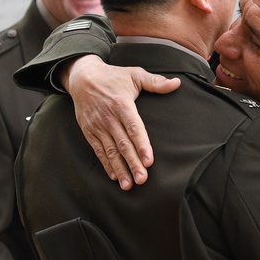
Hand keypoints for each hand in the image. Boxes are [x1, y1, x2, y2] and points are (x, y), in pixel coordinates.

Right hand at [65, 56, 179, 189]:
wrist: (82, 77)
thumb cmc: (113, 76)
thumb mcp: (134, 74)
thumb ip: (155, 82)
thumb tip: (177, 83)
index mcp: (121, 104)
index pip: (134, 128)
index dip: (142, 145)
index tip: (149, 161)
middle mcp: (108, 117)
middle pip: (123, 144)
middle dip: (133, 163)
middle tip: (142, 179)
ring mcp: (97, 126)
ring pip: (110, 151)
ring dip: (120, 169)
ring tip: (129, 185)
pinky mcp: (89, 131)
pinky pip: (98, 151)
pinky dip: (106, 164)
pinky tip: (115, 176)